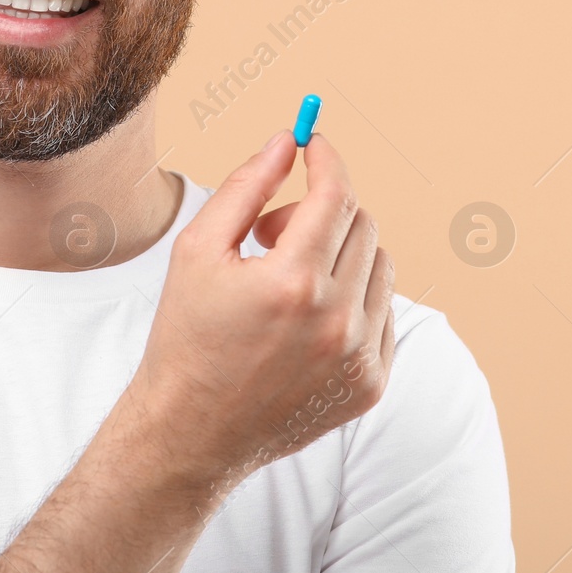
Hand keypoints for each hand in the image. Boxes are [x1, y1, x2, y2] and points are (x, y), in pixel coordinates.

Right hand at [124, 129, 396, 494]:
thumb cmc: (186, 336)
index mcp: (291, 283)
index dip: (326, 158)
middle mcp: (335, 321)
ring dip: (342, 254)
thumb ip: (247, 186)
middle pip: (361, 224)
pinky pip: (384, 312)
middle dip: (320, 211)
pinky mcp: (371, 384)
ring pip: (380, 265)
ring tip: (290, 279)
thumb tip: (286, 140)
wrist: (191, 432)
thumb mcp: (198, 250)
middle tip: (273, 233)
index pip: (335, 195)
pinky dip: (354, 298)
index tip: (314, 143)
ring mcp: (359, 357)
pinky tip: (308, 317)